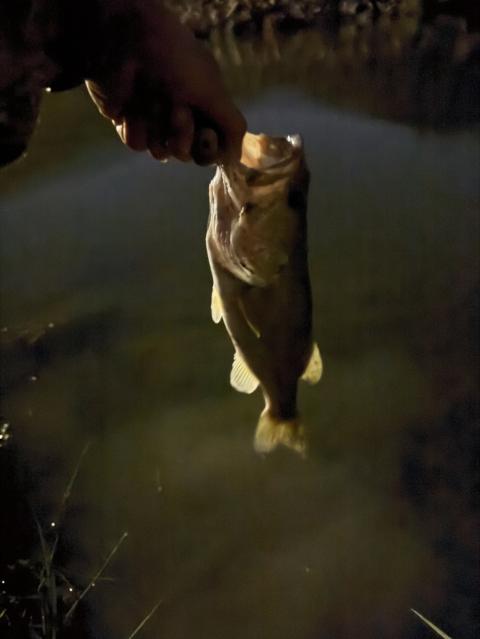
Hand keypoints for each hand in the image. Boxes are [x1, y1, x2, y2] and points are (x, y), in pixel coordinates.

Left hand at [86, 3, 245, 163]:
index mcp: (204, 112)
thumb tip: (234, 159)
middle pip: (185, 154)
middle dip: (181, 132)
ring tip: (152, 96)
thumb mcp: (213, 90)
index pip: (211, 151)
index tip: (205, 135)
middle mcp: (181, 121)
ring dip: (157, 125)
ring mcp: (154, 123)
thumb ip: (232, 125)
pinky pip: (136, 144)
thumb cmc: (176, 60)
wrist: (128, 40)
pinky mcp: (130, 123)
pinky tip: (132, 104)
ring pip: (160, 152)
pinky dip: (136, 125)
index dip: (208, 148)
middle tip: (176, 107)